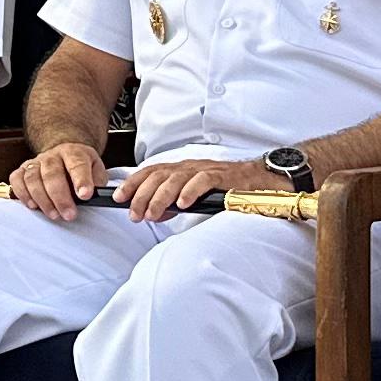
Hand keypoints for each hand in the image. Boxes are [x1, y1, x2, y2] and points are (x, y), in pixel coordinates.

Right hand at [7, 141, 115, 221]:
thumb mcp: (96, 169)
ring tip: (53, 215)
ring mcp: (36, 162)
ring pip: (32, 178)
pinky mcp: (23, 170)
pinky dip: (22, 194)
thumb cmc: (80, 167)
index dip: (81, 180)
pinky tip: (33, 205)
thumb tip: (95, 196)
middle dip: (60, 197)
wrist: (64, 153)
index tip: (85, 195)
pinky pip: (16, 179)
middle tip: (69, 215)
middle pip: (52, 174)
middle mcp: (53, 155)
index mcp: (74, 153)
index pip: (77, 164)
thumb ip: (97, 181)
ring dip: (42, 199)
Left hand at [120, 155, 280, 221]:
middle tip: (134, 213)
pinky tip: (182, 204)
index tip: (118, 197)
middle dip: (142, 195)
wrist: (262, 180)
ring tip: (153, 214)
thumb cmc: (227, 188)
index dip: (133, 183)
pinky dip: (190, 191)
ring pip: (177, 179)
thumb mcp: (194, 196)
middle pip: (159, 176)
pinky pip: (203, 180)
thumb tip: (152, 214)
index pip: (151, 172)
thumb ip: (173, 203)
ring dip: (161, 197)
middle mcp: (190, 166)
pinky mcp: (224, 176)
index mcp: (181, 169)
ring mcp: (206, 170)